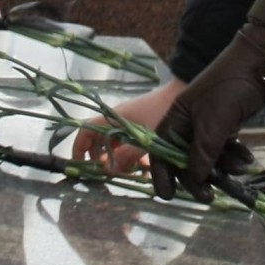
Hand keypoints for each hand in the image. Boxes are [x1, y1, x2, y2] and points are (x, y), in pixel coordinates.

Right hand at [71, 79, 185, 174]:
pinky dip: (136, 155)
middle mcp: (118, 119)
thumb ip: (127, 156)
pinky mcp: (144, 123)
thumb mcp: (146, 138)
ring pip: (118, 143)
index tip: (81, 165)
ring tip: (134, 173)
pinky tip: (148, 167)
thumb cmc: (162, 112)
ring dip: (122, 159)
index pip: (85, 130)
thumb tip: (109, 171)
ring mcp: (131, 121)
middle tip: (112, 173)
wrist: (185, 91)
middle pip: (100, 140)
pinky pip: (133, 142)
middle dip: (104, 159)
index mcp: (112, 118)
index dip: (79, 148)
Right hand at [151, 22, 264, 199]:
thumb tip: (195, 180)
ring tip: (239, 168)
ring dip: (223, 166)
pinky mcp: (229, 123)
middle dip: (198, 177)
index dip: (162, 174)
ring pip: (209, 156)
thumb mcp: (213, 123)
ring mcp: (210, 122)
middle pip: (186, 159)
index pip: (161, 151)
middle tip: (209, 197)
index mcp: (176, 117)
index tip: (168, 196)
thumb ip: (202, 153)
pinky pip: (226, 148)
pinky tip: (247, 158)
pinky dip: (235, 156)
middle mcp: (190, 121)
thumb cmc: (231, 87)